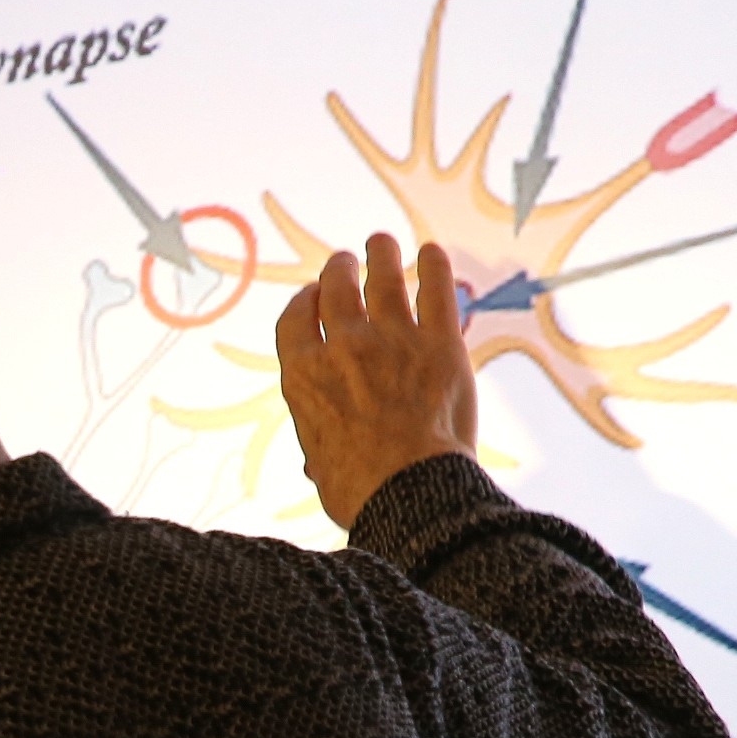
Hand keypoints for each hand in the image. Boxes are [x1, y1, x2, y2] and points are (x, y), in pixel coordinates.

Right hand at [275, 233, 476, 528]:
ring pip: (383, 278)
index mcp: (303, 374)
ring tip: (380, 243)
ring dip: (380, 255)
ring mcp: (392, 339)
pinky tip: (431, 252)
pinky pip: (437, 290)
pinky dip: (434, 266)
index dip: (304, 302)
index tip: (312, 297)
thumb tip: (315, 462)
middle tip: (345, 262)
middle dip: (338, 270)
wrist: (409, 494)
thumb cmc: (357, 491)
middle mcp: (343, 346)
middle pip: (335, 289)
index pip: (296, 318)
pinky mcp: (440, 343)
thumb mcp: (318, 465)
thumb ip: (318, 444)